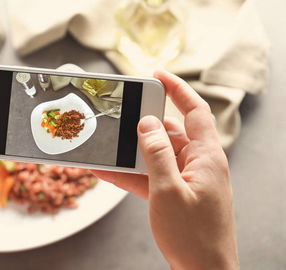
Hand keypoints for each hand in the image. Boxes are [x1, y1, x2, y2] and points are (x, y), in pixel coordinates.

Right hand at [92, 70, 238, 269]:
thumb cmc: (193, 235)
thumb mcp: (168, 190)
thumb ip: (156, 154)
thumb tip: (147, 124)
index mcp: (206, 156)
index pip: (195, 111)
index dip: (177, 90)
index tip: (157, 76)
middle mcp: (197, 163)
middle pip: (169, 132)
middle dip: (144, 125)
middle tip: (121, 116)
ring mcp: (185, 179)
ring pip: (156, 155)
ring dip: (132, 152)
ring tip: (107, 146)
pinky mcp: (173, 193)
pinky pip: (149, 176)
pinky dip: (130, 173)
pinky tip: (107, 171)